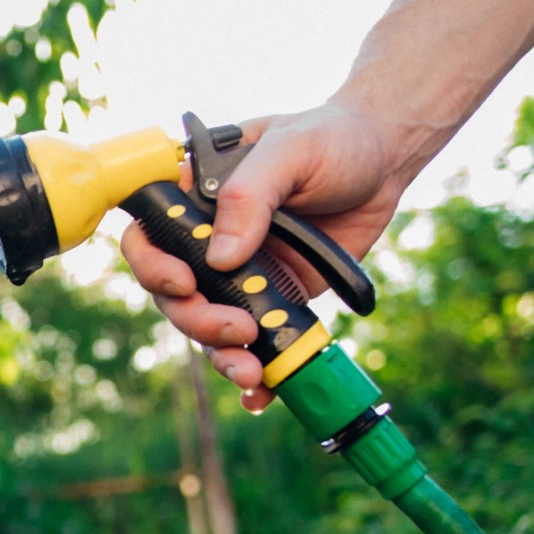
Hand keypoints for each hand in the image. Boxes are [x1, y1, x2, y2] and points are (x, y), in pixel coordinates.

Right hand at [119, 101, 407, 409]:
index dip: (152, 266)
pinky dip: (255, 375)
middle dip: (197, 321)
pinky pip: (254, 342)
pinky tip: (261, 395)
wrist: (384, 160)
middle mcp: (207, 241)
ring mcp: (239, 275)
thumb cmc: (331, 139)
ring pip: (207, 326)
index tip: (186, 282)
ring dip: (221, 354)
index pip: (148, 237)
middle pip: (174, 295)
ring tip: (250, 370)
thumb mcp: (290, 149)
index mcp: (195, 198)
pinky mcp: (273, 300)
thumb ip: (251, 196)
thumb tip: (222, 259)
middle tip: (237, 327)